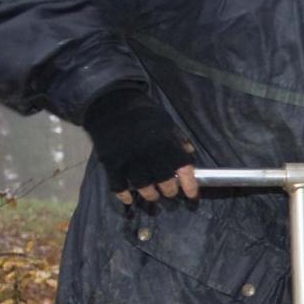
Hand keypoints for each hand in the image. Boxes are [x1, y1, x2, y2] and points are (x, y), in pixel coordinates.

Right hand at [83, 85, 197, 203]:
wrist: (111, 104)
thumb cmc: (143, 113)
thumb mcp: (166, 123)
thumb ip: (178, 139)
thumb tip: (189, 153)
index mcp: (166, 145)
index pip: (184, 170)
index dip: (190, 185)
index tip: (192, 194)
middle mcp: (150, 155)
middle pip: (164, 183)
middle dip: (169, 190)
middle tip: (169, 191)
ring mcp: (129, 161)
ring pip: (143, 188)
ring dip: (150, 195)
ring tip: (152, 194)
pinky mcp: (111, 163)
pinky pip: (118, 186)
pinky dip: (124, 195)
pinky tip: (129, 199)